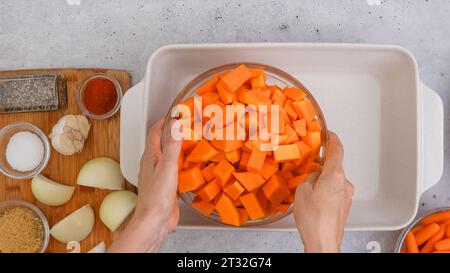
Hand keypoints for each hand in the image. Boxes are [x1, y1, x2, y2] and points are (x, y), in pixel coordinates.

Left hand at [108, 118, 180, 252]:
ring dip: (179, 146)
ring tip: (192, 139)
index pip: (155, 131)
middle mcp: (153, 163)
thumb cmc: (156, 197)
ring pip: (169, 154)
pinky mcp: (167, 184)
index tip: (175, 111)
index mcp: (150, 156)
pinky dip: (183, 161)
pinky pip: (175, 167)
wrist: (154, 221)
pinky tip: (192, 164)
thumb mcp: (167, 167)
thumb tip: (177, 125)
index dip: (165, 120)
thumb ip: (172, 146)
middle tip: (187, 123)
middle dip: (173, 130)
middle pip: (162, 141)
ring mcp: (160, 174)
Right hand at [293, 132, 353, 252]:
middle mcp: (344, 184)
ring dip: (323, 180)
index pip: (337, 149)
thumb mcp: (303, 190)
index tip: (329, 133)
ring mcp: (346, 196)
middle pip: (335, 165)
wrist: (323, 241)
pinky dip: (326, 190)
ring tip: (308, 190)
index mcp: (335, 175)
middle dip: (322, 164)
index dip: (332, 138)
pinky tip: (314, 200)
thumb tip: (315, 173)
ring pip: (334, 180)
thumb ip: (310, 176)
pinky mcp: (344, 206)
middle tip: (309, 165)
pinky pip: (335, 191)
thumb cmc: (314, 219)